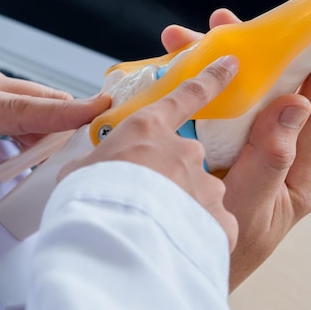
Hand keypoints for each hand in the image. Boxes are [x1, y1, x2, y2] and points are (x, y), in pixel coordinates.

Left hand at [0, 40, 110, 147]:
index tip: (96, 112)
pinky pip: (17, 96)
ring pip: (32, 96)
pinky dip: (33, 116)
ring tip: (61, 152)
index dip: (63, 114)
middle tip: (95, 142)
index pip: (21, 108)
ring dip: (52, 121)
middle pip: (39, 98)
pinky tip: (29, 136)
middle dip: (73, 119)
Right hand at [59, 56, 240, 250]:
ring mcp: (205, 185)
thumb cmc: (90, 201)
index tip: (230, 64)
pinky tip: (173, 245)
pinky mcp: (218, 220)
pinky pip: (210, 225)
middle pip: (185, 160)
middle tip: (145, 201)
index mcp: (150, 130)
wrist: (112, 240)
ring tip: (154, 230)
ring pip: (199, 194)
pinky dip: (195, 234)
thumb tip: (93, 167)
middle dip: (170, 178)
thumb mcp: (80, 171)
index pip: (188, 95)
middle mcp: (185, 152)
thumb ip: (98, 162)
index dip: (212, 78)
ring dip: (181, 207)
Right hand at [162, 9, 310, 290]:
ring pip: (241, 94)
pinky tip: (178, 69)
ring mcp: (249, 147)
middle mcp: (279, 151)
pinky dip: (198, 85)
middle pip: (275, 92)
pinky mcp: (222, 145)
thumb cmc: (229, 246)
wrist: (188, 258)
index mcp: (299, 170)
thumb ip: (271, 158)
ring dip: (216, 64)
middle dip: (259, 53)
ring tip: (185, 42)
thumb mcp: (251, 207)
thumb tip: (297, 104)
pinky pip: (216, 107)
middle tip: (228, 21)